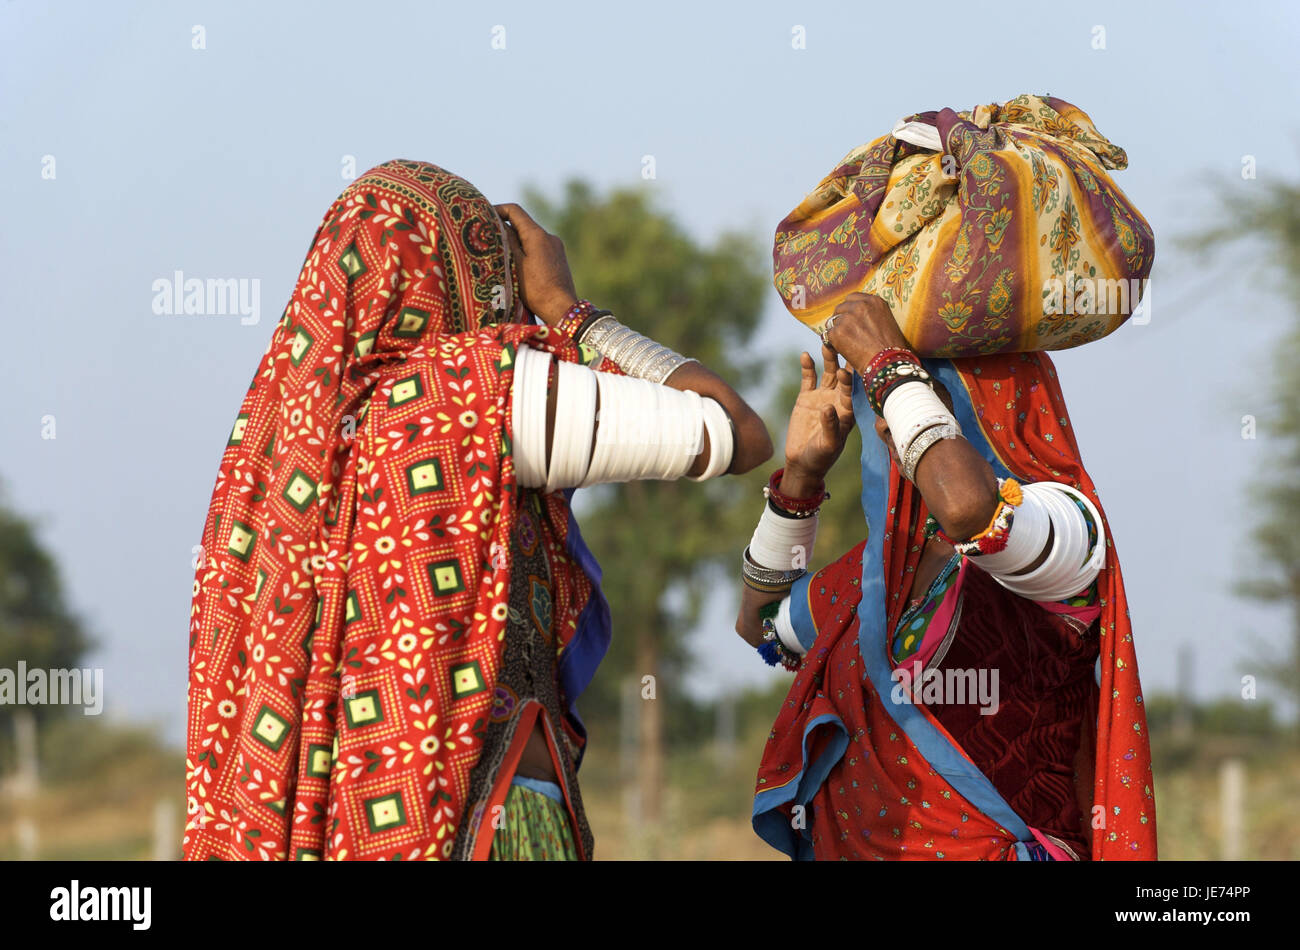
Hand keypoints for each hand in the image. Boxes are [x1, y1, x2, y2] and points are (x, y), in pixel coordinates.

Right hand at [494, 203, 577, 324]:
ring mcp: (556, 247)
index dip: (497, 210)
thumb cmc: (536, 289)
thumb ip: (507, 241)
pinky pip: (538, 247)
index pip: (514, 211)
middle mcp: (549, 236)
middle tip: (487, 237)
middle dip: (504, 227)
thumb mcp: (515, 264)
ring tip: (500, 253)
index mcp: (537, 234)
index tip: (483, 215)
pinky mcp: (558, 258)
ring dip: (515, 240)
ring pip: (530, 236)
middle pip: (522, 223)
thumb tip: (498, 223)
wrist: (561, 308)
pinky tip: (517, 264)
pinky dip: (526, 249)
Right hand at [781, 344, 854, 489]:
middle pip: (842, 376)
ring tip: (826, 344)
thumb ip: (830, 425)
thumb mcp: (828, 444)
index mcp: (848, 410)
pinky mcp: (806, 397)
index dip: (851, 379)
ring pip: (827, 372)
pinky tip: (805, 355)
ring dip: (828, 358)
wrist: (803, 463)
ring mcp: (822, 396)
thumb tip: (828, 407)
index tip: (846, 369)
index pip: (853, 390)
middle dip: (843, 360)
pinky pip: (808, 378)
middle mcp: (838, 399)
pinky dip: (807, 366)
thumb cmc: (821, 457)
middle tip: (841, 344)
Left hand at [823, 292, 911, 374]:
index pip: (852, 298)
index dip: (849, 310)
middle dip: (840, 320)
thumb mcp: (887, 323)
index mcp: (874, 301)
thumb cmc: (891, 349)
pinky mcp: (838, 331)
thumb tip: (858, 317)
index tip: (849, 319)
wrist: (888, 364)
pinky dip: (832, 344)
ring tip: (846, 344)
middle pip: (840, 308)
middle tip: (844, 334)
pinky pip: (828, 334)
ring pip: (833, 322)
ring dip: (836, 332)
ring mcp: (848, 318)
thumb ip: (872, 315)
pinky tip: (842, 351)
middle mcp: (861, 306)